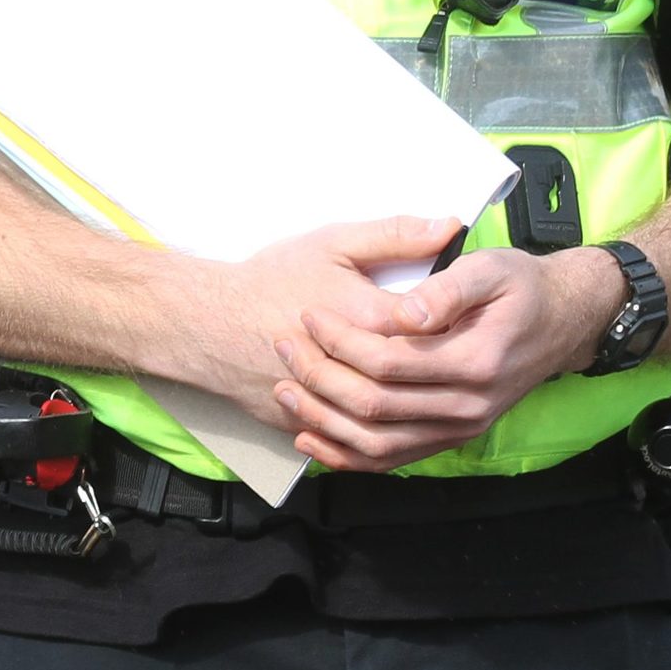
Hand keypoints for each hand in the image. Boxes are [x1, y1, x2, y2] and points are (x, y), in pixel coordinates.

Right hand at [152, 216, 468, 435]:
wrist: (206, 320)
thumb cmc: (270, 279)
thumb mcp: (333, 244)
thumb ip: (394, 236)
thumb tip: (450, 226)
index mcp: (370, 318)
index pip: (437, 331)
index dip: (456, 325)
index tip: (464, 317)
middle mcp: (355, 367)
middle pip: (418, 381)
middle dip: (438, 371)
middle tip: (452, 358)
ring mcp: (331, 403)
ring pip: (390, 421)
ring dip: (413, 411)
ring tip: (426, 393)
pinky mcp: (311, 425)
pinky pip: (351, 443)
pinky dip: (376, 437)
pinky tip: (391, 422)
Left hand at [272, 246, 623, 472]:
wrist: (563, 320)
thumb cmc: (521, 288)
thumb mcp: (491, 269)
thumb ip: (447, 290)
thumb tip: (405, 312)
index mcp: (475, 362)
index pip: (389, 363)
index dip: (341, 341)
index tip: (309, 315)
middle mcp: (469, 406)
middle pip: (376, 406)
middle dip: (320, 376)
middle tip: (284, 345)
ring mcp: (459, 428)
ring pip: (378, 442)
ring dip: (324, 420)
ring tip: (286, 388)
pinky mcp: (449, 437)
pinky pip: (392, 459)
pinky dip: (347, 455)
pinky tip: (310, 439)